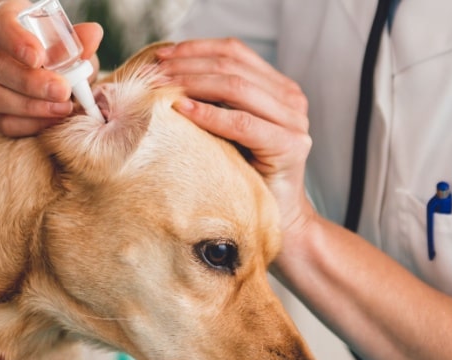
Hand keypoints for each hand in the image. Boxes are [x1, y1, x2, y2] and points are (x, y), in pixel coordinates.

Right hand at [0, 0, 102, 136]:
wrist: (54, 76)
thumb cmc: (58, 51)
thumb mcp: (71, 43)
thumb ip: (80, 40)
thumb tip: (92, 35)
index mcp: (3, 17)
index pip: (1, 23)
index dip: (17, 40)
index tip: (38, 57)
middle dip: (32, 81)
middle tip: (63, 90)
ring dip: (31, 106)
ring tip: (62, 108)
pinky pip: (1, 120)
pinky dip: (29, 124)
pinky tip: (51, 121)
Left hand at [158, 38, 314, 232]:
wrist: (279, 219)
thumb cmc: (246, 174)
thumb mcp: (229, 128)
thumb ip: (215, 100)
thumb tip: (166, 72)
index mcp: (279, 87)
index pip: (235, 51)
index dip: (196, 48)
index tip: (162, 54)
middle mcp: (292, 98)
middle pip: (233, 65)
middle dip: (189, 64)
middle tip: (156, 71)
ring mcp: (295, 121)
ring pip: (237, 87)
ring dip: (194, 83)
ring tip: (164, 87)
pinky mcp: (291, 145)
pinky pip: (243, 123)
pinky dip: (210, 114)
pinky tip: (183, 109)